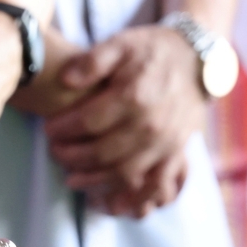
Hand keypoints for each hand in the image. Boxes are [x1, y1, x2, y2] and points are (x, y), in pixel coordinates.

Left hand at [44, 26, 205, 215]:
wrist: (198, 61)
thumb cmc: (152, 52)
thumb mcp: (122, 43)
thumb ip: (93, 60)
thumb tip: (65, 79)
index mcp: (134, 96)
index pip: (87, 122)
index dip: (62, 130)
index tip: (48, 130)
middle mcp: (151, 125)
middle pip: (100, 152)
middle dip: (71, 156)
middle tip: (54, 152)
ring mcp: (165, 144)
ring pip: (121, 174)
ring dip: (92, 180)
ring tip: (70, 177)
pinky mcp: (175, 155)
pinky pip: (152, 186)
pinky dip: (130, 199)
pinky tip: (109, 203)